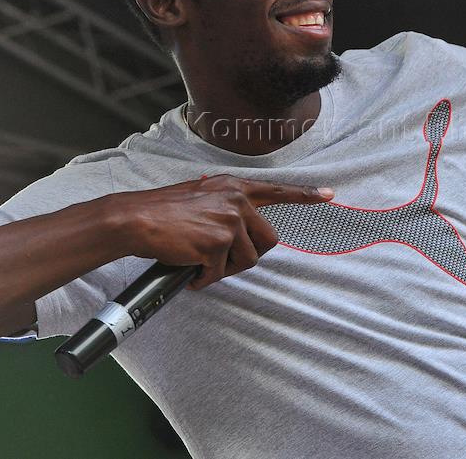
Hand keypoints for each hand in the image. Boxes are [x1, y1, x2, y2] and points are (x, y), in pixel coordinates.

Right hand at [106, 174, 333, 289]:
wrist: (136, 219)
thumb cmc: (163, 212)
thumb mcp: (201, 197)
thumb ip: (225, 207)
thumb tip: (239, 233)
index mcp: (233, 187)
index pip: (276, 190)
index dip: (304, 195)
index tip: (329, 195)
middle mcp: (236, 200)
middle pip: (268, 240)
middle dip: (248, 255)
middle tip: (221, 259)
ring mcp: (229, 220)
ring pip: (247, 260)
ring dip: (224, 268)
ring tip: (199, 262)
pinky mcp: (218, 242)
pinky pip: (221, 272)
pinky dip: (205, 277)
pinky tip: (190, 270)